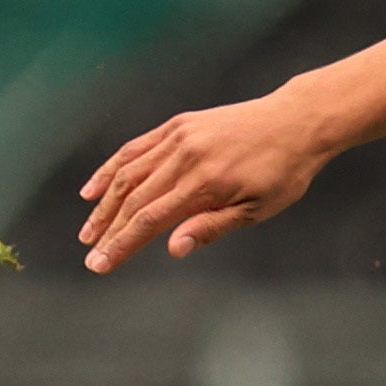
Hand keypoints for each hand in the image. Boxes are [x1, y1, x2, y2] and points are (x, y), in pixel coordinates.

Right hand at [77, 92, 328, 272]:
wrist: (296, 121)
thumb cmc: (283, 172)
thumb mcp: (257, 209)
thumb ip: (211, 227)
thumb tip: (173, 249)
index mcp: (205, 184)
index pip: (150, 220)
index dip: (121, 245)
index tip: (101, 264)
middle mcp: (185, 157)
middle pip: (133, 200)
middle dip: (108, 231)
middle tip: (91, 255)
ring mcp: (179, 137)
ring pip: (128, 173)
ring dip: (103, 204)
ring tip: (89, 230)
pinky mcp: (178, 124)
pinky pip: (136, 148)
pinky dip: (112, 168)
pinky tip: (94, 189)